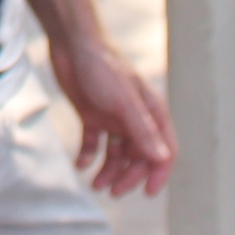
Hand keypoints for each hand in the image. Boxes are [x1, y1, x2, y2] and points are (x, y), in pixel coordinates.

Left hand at [49, 32, 174, 197]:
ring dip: (108, 170)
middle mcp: (134, 117)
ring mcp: (112, 116)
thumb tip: (161, 159)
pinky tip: (80, 164)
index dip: (158, 173)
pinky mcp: (91, 113)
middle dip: (128, 175)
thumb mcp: (123, 101)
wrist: (70, 43)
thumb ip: (142, 130)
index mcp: (150, 112)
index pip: (164, 150)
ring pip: (116, 153)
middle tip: (110, 191)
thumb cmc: (101, 67)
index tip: (146, 192)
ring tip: (95, 184)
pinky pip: (93, 142)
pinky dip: (88, 155)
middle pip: (139, 156)